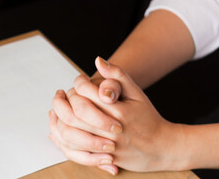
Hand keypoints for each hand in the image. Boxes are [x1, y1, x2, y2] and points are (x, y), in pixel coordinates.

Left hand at [55, 57, 184, 171]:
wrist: (162, 148)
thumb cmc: (148, 118)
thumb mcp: (137, 94)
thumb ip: (118, 76)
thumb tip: (97, 60)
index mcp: (119, 111)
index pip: (87, 92)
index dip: (78, 83)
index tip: (78, 80)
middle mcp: (111, 129)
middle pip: (75, 113)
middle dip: (62, 101)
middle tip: (60, 94)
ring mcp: (106, 146)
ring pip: (71, 133)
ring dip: (58, 119)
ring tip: (56, 108)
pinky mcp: (102, 158)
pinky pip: (74, 150)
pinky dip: (61, 138)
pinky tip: (59, 127)